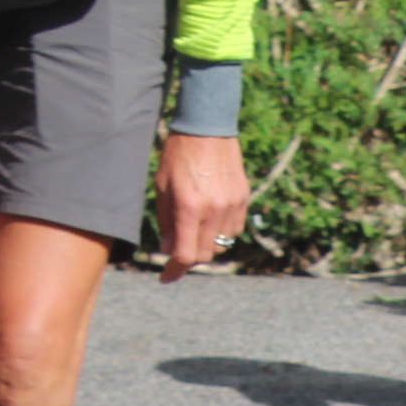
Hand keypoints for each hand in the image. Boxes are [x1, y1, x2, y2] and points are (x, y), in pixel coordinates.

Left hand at [154, 131, 249, 282]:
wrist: (208, 128)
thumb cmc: (178, 154)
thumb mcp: (162, 186)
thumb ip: (166, 221)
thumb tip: (167, 249)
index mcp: (190, 207)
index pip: (185, 254)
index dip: (174, 270)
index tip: (166, 277)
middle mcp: (214, 211)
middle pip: (204, 254)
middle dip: (189, 257)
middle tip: (176, 251)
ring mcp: (231, 206)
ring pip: (221, 245)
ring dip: (206, 245)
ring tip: (193, 231)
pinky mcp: (243, 200)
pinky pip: (233, 230)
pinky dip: (220, 233)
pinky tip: (210, 219)